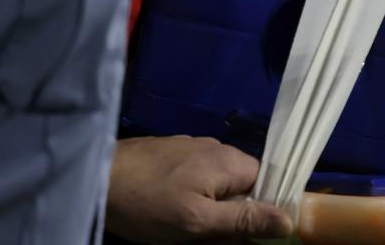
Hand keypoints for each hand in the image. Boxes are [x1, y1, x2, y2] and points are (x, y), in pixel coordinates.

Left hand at [106, 135, 292, 243]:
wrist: (95, 176)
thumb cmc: (148, 202)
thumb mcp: (198, 222)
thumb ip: (244, 220)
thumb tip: (289, 218)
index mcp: (229, 161)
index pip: (269, 184)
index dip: (265, 212)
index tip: (251, 236)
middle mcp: (216, 148)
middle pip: (244, 187)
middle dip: (234, 216)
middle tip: (210, 238)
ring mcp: (191, 149)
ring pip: (219, 186)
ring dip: (212, 210)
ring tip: (189, 230)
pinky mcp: (172, 155)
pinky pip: (198, 179)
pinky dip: (194, 199)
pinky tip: (173, 212)